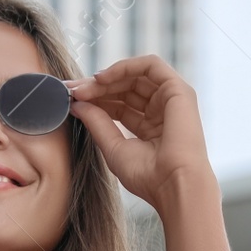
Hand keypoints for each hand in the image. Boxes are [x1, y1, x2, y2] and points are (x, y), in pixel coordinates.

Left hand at [65, 55, 218, 213]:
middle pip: (125, 88)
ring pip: (135, 75)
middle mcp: (162, 112)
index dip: (95, 100)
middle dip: (97, 87)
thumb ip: (97, 123)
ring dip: (107, 78)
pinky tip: (103, 78)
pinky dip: (125, 66)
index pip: (119, 105)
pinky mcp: (179, 90)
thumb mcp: (113, 148)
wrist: (173, 186)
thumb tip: (77, 103)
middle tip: (73, 91)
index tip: (71, 99)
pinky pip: (151, 65)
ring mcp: (171, 100)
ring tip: (84, 88)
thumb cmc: (148, 177)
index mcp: (150, 129)